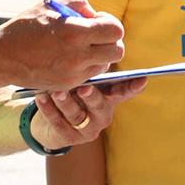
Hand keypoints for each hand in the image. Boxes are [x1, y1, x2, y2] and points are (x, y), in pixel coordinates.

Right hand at [0, 0, 124, 92]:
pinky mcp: (68, 85)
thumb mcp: (51, 4)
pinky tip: (70, 57)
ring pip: (106, 65)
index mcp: (75, 33)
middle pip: (118, 51)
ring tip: (81, 47)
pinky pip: (90, 75)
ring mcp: (74, 74)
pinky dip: (86, 66)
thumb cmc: (26, 27)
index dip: (110, 23)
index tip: (97, 21)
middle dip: (111, 40)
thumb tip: (95, 15)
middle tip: (95, 35)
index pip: (116, 31)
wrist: (2, 57)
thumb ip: (80, 4)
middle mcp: (78, 57)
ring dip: (100, 54)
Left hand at [33, 78, 147, 151]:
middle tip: (84, 88)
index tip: (142, 78)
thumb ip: (89, 71)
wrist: (49, 122)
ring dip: (66, 103)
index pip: (125, 92)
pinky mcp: (70, 139)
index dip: (134, 87)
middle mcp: (102, 115)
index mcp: (109, 98)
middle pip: (99, 106)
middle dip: (91, 97)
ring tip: (56, 92)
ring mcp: (87, 129)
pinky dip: (49, 110)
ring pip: (77, 115)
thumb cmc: (71, 93)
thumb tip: (91, 45)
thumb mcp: (82, 81)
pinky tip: (42, 98)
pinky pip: (58, 123)